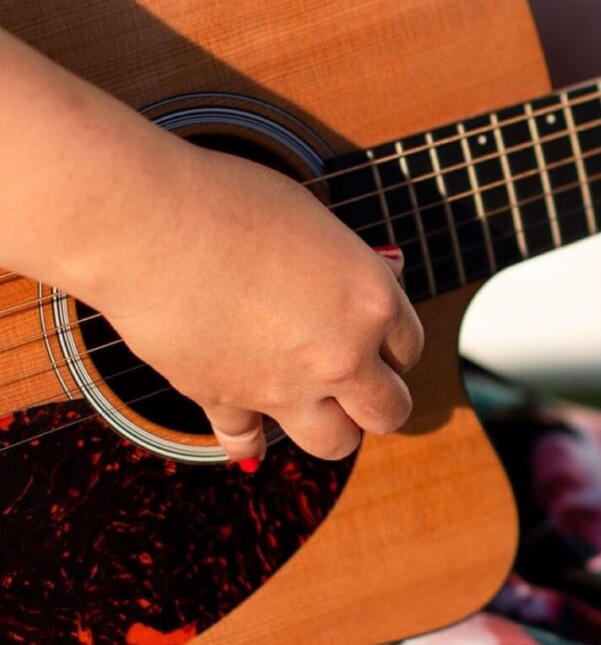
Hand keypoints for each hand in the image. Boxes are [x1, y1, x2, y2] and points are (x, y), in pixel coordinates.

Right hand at [90, 144, 423, 465]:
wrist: (146, 224)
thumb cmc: (228, 201)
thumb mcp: (314, 219)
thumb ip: (348, 262)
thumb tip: (381, 273)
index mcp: (372, 302)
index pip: (409, 346)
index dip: (392, 341)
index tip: (375, 336)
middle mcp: (340, 355)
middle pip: (390, 410)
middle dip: (380, 398)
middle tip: (363, 381)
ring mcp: (284, 387)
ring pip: (336, 442)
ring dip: (333, 427)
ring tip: (317, 405)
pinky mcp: (226, 401)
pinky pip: (247, 441)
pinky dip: (249, 440)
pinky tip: (251, 432)